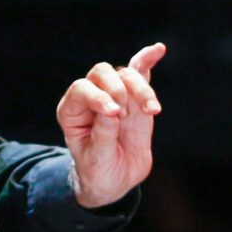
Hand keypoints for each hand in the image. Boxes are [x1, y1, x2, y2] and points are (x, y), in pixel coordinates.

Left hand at [58, 43, 165, 208]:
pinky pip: (140, 72)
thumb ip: (103, 135)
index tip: (115, 114)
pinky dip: (148, 60)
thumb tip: (113, 110)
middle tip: (125, 115)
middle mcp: (92, 98)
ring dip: (141, 89)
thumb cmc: (98, 172)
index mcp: (72, 112)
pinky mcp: (136, 98)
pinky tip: (158, 49)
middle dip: (118, 88)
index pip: (81, 89)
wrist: (114, 181)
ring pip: (127, 74)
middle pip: (102, 73)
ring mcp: (115, 95)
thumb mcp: (96, 160)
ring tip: (153, 111)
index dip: (98, 96)